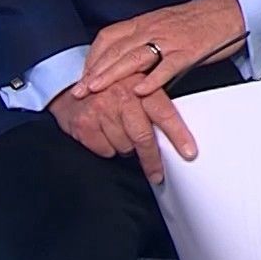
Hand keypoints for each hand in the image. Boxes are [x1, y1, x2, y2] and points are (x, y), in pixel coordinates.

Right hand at [47, 75, 196, 183]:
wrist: (71, 91)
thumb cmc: (111, 92)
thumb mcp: (136, 88)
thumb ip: (154, 105)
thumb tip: (179, 136)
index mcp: (140, 85)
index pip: (164, 113)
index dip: (178, 135)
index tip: (189, 152)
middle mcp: (120, 96)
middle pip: (143, 136)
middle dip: (152, 159)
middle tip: (157, 174)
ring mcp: (100, 109)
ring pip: (125, 147)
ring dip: (126, 148)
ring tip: (120, 134)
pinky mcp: (84, 124)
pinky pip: (105, 151)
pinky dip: (107, 149)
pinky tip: (104, 135)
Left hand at [73, 0, 248, 98]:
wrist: (227, 11)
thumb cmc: (197, 20)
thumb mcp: (163, 24)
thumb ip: (143, 38)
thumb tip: (122, 58)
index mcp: (145, 22)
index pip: (109, 38)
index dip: (93, 57)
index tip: (82, 74)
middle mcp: (153, 29)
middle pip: (117, 50)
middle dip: (95, 72)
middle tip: (80, 90)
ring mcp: (170, 40)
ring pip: (135, 58)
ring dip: (113, 75)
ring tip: (98, 91)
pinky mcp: (188, 51)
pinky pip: (166, 66)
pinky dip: (152, 80)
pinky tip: (140, 92)